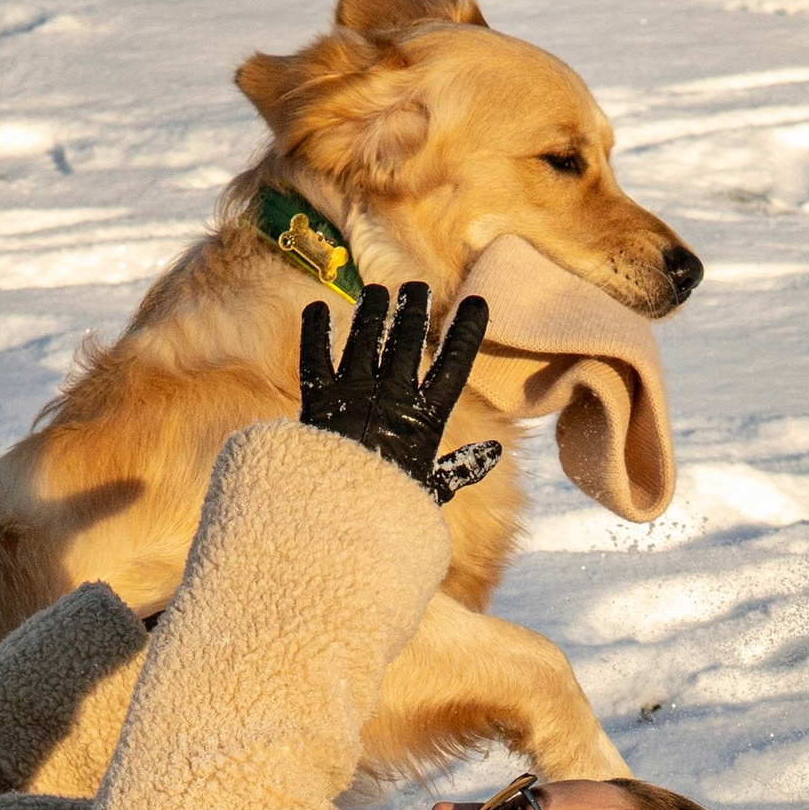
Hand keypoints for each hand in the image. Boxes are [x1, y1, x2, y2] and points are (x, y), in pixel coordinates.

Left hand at [299, 281, 499, 503]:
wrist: (340, 520)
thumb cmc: (388, 509)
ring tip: (376, 294)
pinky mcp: (320, 401)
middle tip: (416, 288)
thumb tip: (493, 453)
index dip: (467, 333)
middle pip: (408, 341)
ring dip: (372, 313)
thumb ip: (460, 468)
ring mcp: (355, 395)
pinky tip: (317, 310)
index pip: (454, 367)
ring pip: (366, 340)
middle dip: (414, 310)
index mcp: (425, 419)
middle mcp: (392, 398)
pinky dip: (315, 332)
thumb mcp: (430, 490)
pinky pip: (316, 358)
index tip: (477, 303)